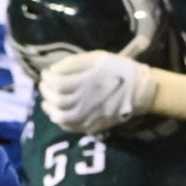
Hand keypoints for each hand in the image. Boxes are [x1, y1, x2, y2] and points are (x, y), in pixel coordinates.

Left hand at [40, 49, 155, 134]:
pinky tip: (58, 115)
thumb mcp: (98, 57)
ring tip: (46, 103)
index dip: (47, 78)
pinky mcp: (93, 125)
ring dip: (50, 110)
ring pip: (61, 117)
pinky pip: (71, 127)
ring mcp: (89, 116)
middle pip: (57, 100)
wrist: (141, 90)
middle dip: (46, 92)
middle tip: (44, 85)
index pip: (56, 83)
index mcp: (85, 83)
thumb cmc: (119, 69)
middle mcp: (84, 101)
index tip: (47, 73)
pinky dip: (61, 121)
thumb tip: (53, 70)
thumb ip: (74, 62)